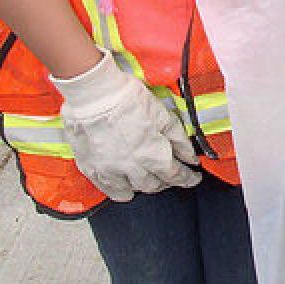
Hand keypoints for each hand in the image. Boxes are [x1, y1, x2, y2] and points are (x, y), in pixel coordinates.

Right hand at [51, 50, 200, 200]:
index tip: (193, 178)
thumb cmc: (127, 98)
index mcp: (152, 155)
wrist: (93, 93)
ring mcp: (109, 171)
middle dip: (166, 181)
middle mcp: (132, 169)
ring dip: (144, 185)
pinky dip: (120, 189)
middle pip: (154, 185)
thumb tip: (191, 158)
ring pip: (132, 190)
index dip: (187, 178)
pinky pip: (109, 190)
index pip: (175, 176)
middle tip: (170, 174)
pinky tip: (124, 183)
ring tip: (149, 177)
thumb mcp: (162, 115)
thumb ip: (179, 140)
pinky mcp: (91, 169)